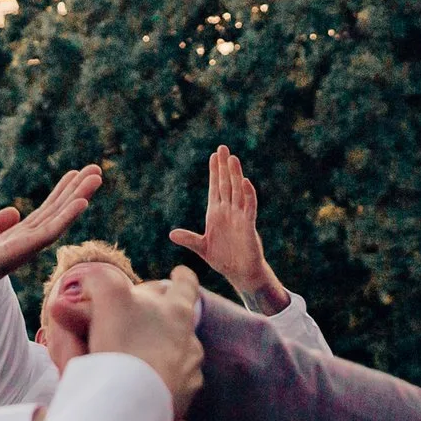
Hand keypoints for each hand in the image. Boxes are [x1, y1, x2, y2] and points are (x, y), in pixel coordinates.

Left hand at [0, 164, 101, 311]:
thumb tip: (14, 211)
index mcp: (14, 241)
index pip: (44, 214)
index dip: (60, 194)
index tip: (74, 174)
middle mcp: (24, 245)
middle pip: (56, 214)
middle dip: (76, 192)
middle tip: (96, 170)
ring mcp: (24, 249)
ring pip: (58, 220)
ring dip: (78, 198)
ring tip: (96, 177)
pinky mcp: (19, 252)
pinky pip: (48, 233)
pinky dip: (66, 217)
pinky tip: (81, 202)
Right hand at [86, 265, 205, 418]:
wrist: (132, 404)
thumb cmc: (124, 346)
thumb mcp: (110, 299)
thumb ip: (102, 279)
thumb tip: (87, 277)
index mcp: (177, 311)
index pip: (186, 285)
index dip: (182, 276)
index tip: (179, 273)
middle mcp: (191, 341)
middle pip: (182, 322)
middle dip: (167, 319)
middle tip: (146, 320)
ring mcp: (189, 373)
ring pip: (179, 355)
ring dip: (163, 354)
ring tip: (138, 359)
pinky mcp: (182, 401)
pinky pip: (174, 387)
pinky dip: (161, 384)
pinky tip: (143, 385)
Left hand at [169, 146, 289, 314]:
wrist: (240, 273)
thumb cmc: (223, 259)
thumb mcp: (202, 248)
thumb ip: (189, 239)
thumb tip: (171, 234)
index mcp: (216, 213)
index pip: (215, 188)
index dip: (215, 172)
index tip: (214, 155)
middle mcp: (228, 211)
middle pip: (227, 184)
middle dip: (224, 167)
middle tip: (223, 148)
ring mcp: (239, 217)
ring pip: (238, 191)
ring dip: (236, 175)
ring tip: (233, 159)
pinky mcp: (248, 226)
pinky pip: (248, 208)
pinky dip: (248, 195)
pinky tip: (246, 182)